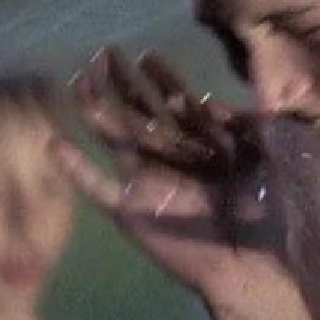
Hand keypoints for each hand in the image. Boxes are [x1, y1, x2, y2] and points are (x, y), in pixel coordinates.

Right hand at [51, 45, 286, 303]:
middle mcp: (170, 160)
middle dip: (122, 83)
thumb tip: (209, 100)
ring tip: (79, 81)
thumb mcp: (265, 162)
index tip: (148, 55)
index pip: (176, 104)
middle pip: (139, 113)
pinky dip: (75, 168)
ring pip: (114, 138)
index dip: (162, 79)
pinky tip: (54, 144)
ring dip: (96, 109)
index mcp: (200, 148)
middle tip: (105, 53)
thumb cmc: (264, 219)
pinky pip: (97, 187)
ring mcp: (147, 184)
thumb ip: (244, 129)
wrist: (250, 266)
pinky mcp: (130, 211)